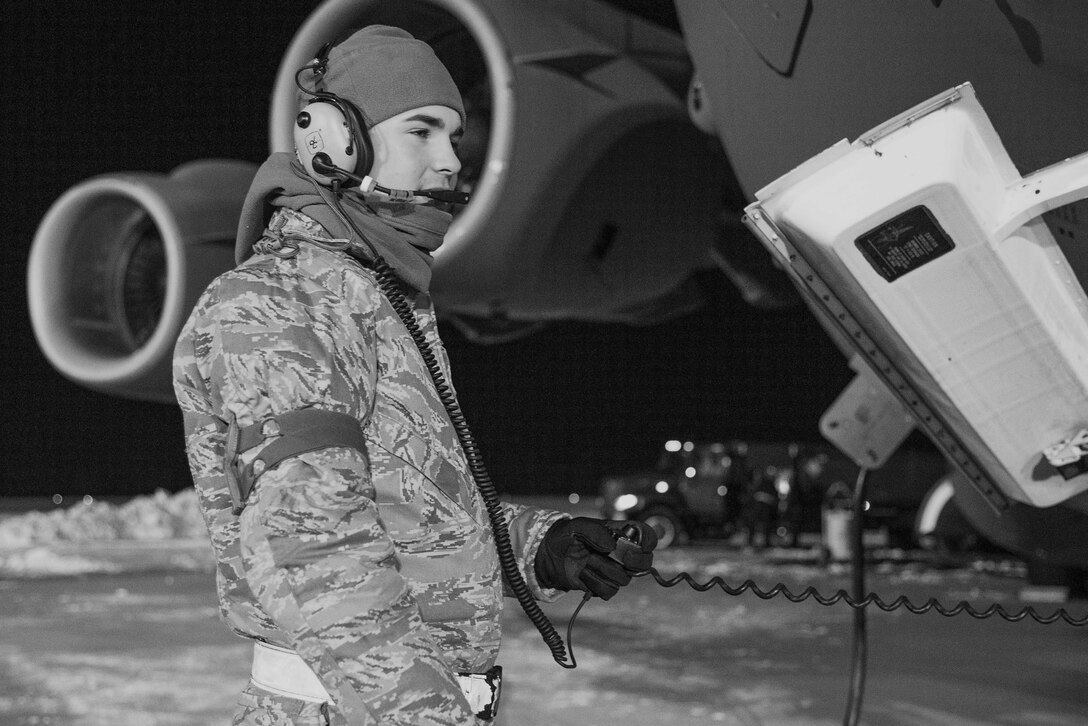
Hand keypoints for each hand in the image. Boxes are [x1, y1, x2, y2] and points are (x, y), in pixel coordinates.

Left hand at [534, 517, 657, 599]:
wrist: (549, 555)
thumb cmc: (566, 535)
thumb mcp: (577, 526)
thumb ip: (596, 531)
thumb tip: (613, 545)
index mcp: (621, 534)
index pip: (647, 536)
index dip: (649, 541)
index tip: (642, 545)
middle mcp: (622, 553)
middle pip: (645, 562)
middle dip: (636, 561)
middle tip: (623, 557)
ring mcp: (614, 571)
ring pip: (624, 578)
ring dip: (604, 570)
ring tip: (586, 560)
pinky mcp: (604, 586)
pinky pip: (609, 591)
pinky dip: (594, 584)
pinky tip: (583, 574)